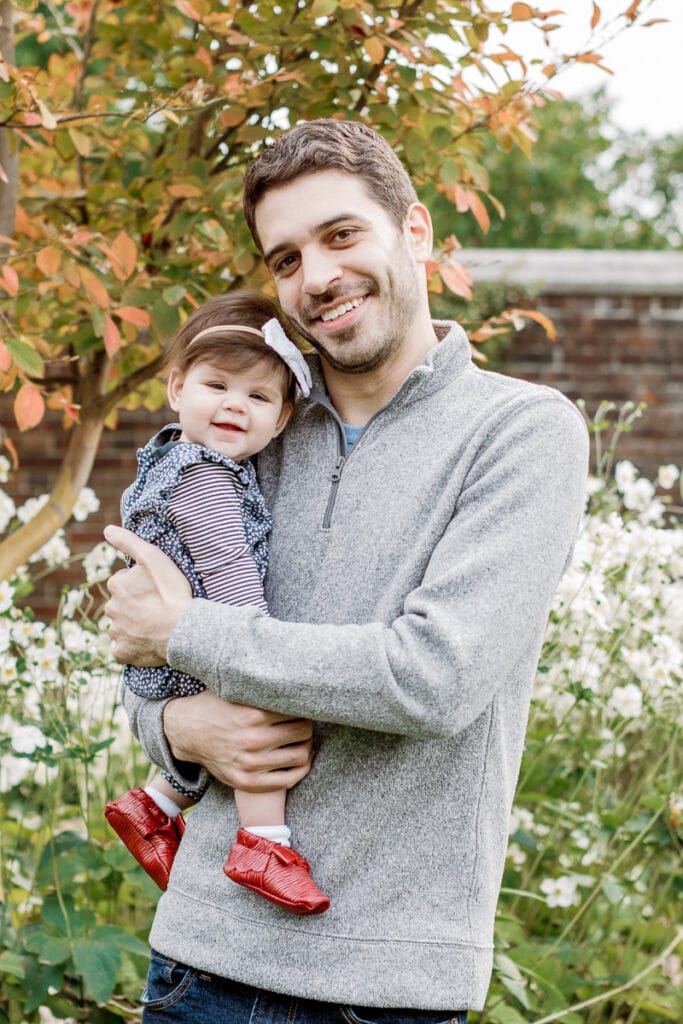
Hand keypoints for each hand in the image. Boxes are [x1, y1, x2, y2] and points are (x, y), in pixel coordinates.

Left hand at [104, 525, 191, 665]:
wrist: (182, 629)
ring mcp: (116, 633)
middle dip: (136, 604)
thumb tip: (107, 530)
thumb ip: (128, 542)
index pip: (125, 582)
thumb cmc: (170, 592)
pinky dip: (134, 645)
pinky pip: (124, 647)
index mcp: (116, 585)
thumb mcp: (152, 557)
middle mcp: (110, 609)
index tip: (157, 588)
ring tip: (157, 624)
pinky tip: (150, 641)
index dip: (142, 584)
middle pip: (122, 603)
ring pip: (123, 625)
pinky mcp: (122, 653)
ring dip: (135, 624)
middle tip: (158, 606)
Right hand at [163, 690, 313, 790]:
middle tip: (304, 722)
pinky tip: (299, 759)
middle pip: (303, 733)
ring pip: (299, 757)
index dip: (303, 707)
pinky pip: (287, 780)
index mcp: (252, 714)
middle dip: (307, 726)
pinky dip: (300, 770)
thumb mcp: (234, 690)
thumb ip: (260, 686)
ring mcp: (249, 764)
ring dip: (306, 747)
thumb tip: (291, 672)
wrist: (184, 732)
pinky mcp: (246, 781)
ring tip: (302, 740)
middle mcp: (252, 740)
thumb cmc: (214, 706)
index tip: (302, 706)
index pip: (297, 711)